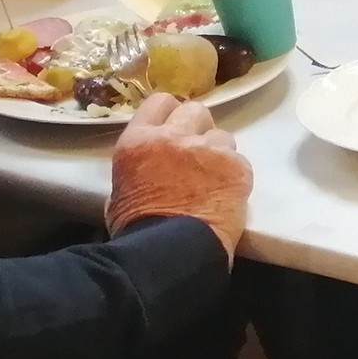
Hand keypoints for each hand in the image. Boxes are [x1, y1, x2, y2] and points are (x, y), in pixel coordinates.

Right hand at [107, 90, 251, 259]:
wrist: (170, 256)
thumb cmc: (137, 233)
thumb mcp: (118, 196)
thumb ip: (135, 170)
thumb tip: (145, 171)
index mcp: (139, 141)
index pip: (160, 102)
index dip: (169, 114)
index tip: (174, 128)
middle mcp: (174, 136)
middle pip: (195, 110)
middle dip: (197, 128)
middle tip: (196, 154)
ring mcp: (208, 149)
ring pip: (222, 136)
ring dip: (217, 153)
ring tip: (213, 181)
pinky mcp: (236, 166)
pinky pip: (239, 161)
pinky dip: (234, 176)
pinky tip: (226, 196)